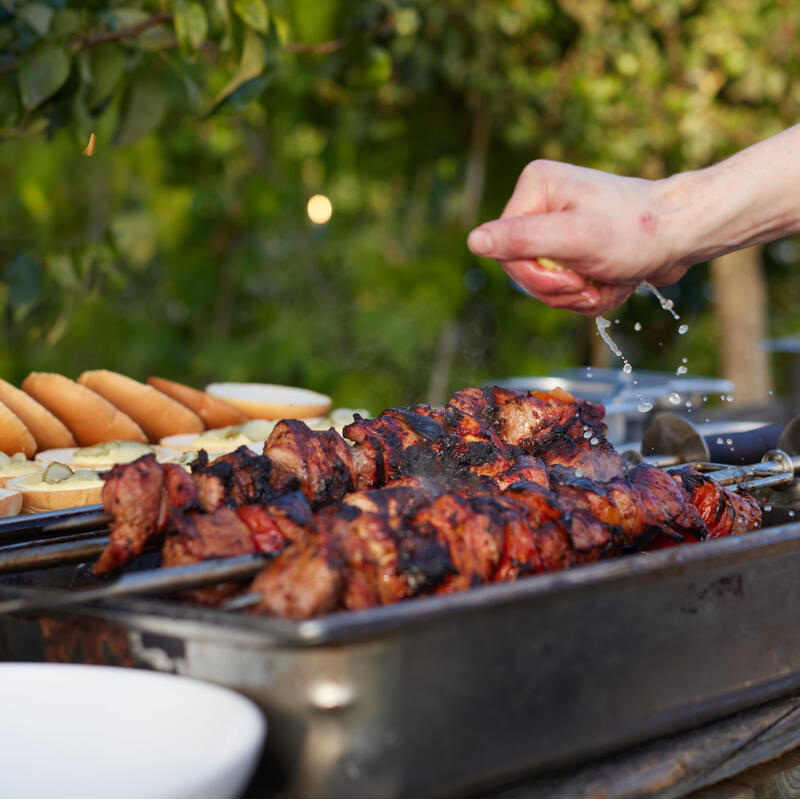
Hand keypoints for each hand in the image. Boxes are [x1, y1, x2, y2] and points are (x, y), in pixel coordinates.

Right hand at [467, 160, 691, 315]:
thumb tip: (473, 241)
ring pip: (545, 282)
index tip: (573, 278)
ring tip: (606, 282)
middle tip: (591, 285)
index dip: (536, 275)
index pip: (505, 249)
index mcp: (535, 188)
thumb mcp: (576, 238)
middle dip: (560, 288)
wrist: (685, 234)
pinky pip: (564, 283)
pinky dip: (588, 293)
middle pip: (523, 268)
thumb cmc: (638, 231)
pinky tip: (611, 282)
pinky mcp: (573, 242)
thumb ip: (523, 239)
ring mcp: (557, 223)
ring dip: (577, 294)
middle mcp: (541, 201)